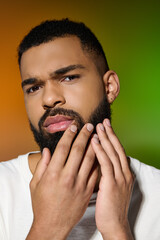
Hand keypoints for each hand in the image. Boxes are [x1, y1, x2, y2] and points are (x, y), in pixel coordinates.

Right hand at [27, 123, 97, 239]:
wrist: (52, 226)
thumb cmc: (42, 204)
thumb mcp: (35, 184)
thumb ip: (42, 165)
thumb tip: (47, 150)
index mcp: (52, 174)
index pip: (63, 148)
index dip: (69, 135)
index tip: (74, 126)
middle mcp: (67, 177)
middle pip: (78, 150)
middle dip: (85, 135)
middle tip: (90, 125)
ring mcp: (79, 184)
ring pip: (90, 160)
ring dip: (95, 145)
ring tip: (98, 135)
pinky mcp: (88, 191)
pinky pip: (95, 173)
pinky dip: (98, 161)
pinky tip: (101, 152)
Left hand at [91, 119, 133, 239]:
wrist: (114, 225)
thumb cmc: (110, 207)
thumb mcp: (112, 187)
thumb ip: (108, 173)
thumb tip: (99, 162)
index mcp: (124, 173)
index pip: (118, 151)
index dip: (112, 138)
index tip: (105, 127)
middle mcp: (124, 173)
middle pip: (117, 148)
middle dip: (109, 134)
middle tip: (103, 122)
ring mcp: (120, 178)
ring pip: (112, 153)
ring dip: (104, 138)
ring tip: (97, 127)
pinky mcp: (112, 184)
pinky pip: (105, 163)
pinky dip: (100, 151)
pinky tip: (93, 142)